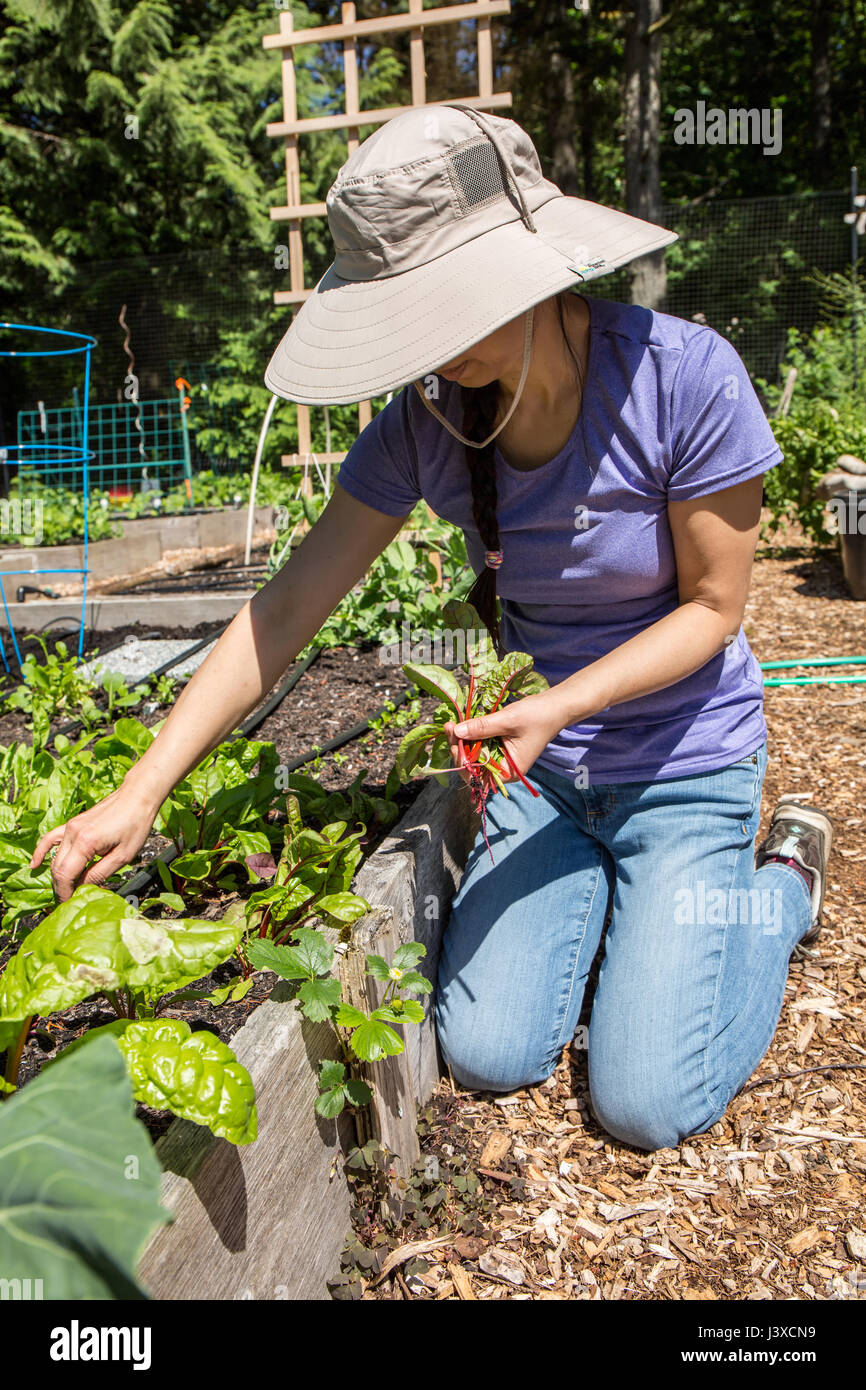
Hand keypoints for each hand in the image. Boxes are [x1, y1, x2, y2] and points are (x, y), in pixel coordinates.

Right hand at [30, 783, 162, 901]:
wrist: (137, 796)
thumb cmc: (135, 824)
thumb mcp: (123, 856)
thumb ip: (100, 873)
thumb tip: (83, 888)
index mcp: (85, 843)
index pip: (65, 875)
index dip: (65, 893)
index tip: (69, 904)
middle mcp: (72, 833)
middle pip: (57, 868)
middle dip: (61, 887)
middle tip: (69, 901)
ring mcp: (70, 827)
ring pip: (54, 857)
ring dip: (56, 875)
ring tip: (63, 890)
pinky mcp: (72, 823)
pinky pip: (50, 838)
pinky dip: (41, 852)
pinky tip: (35, 864)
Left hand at [444, 691, 567, 787]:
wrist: (555, 706)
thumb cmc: (537, 716)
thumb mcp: (507, 720)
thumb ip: (481, 727)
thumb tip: (456, 731)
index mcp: (509, 771)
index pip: (477, 777)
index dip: (463, 762)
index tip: (454, 742)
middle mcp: (503, 768)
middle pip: (472, 766)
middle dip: (458, 748)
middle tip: (449, 726)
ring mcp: (500, 756)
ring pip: (473, 754)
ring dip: (461, 740)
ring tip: (452, 723)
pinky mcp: (498, 745)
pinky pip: (479, 744)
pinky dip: (469, 735)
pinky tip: (461, 724)